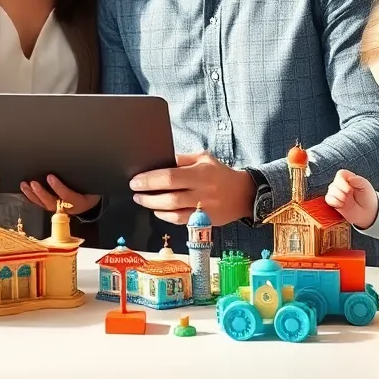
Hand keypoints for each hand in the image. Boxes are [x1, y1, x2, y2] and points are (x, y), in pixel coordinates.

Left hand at [20, 175, 99, 215]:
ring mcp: (59, 209)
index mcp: (80, 202)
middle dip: (41, 193)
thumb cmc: (92, 191)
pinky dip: (32, 198)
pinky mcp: (53, 208)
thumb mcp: (93, 186)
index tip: (50, 176)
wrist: (91, 203)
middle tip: (33, 183)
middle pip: (52, 203)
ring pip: (44, 205)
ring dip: (33, 196)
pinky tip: (25, 191)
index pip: (67, 196)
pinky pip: (41, 205)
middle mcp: (68, 208)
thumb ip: (85, 179)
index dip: (58, 188)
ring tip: (24, 185)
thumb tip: (79, 164)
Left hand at [129, 152, 254, 225]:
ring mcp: (203, 208)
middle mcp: (202, 192)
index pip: (170, 177)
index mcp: (200, 174)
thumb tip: (160, 160)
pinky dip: (166, 216)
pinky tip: (158, 211)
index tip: (136, 180)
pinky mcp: (203, 220)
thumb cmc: (220, 173)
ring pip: (173, 211)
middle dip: (148, 196)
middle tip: (135, 192)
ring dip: (154, 207)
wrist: (243, 194)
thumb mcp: (203, 158)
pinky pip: (180, 221)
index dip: (150, 180)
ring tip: (142, 201)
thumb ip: (181, 159)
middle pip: (169, 196)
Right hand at [325, 169, 378, 228]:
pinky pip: (328, 200)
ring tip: (346, 201)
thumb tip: (350, 177)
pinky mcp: (334, 202)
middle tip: (349, 196)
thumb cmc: (367, 197)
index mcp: (348, 178)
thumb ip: (358, 180)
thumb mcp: (365, 186)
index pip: (340, 174)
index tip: (349, 189)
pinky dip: (334, 202)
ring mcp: (336, 193)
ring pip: (330, 192)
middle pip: (333, 184)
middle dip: (341, 191)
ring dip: (338, 197)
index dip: (342, 181)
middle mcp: (340, 184)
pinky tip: (341, 205)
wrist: (368, 211)